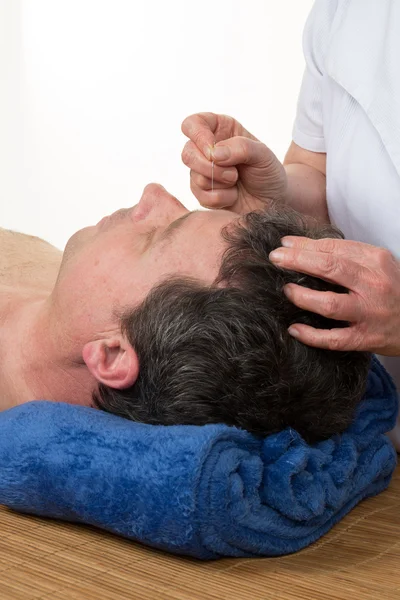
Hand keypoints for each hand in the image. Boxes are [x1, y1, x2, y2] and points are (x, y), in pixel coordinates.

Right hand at [181, 112, 287, 213]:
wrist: (273, 200)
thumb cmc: (268, 172)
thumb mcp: (262, 154)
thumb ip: (240, 148)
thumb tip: (214, 154)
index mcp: (219, 129)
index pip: (193, 124)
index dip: (198, 136)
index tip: (213, 151)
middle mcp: (207, 149)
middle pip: (187, 153)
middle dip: (210, 167)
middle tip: (233, 174)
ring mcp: (202, 172)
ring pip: (195, 178)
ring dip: (221, 184)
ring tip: (236, 182)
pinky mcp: (203, 194)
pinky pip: (202, 197)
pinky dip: (222, 198)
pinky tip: (233, 195)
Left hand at [269, 236, 399, 355]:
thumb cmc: (393, 291)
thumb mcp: (377, 266)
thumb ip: (347, 256)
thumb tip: (303, 246)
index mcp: (376, 261)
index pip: (335, 248)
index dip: (306, 245)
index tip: (284, 244)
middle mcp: (374, 285)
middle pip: (330, 268)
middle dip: (298, 261)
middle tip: (275, 258)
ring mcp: (370, 313)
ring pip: (330, 304)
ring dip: (303, 296)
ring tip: (287, 290)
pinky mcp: (366, 338)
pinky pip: (334, 339)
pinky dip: (311, 335)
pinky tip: (294, 328)